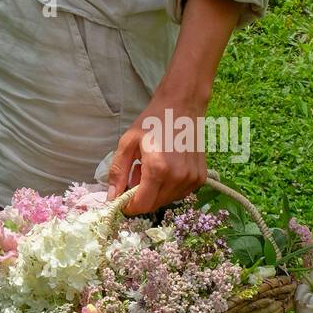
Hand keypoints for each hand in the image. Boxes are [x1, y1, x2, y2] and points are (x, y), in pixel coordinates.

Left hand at [106, 96, 208, 215]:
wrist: (182, 105)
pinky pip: (179, 193)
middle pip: (154, 205)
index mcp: (159, 169)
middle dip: (141, 196)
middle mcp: (178, 178)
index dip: (130, 206)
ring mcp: (192, 179)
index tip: (122, 200)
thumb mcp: (128, 142)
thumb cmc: (153, 121)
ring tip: (151, 168)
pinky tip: (166, 168)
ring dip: (155, 191)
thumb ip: (118, 172)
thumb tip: (112, 197)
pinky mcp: (200, 178)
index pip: (143, 205)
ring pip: (167, 200)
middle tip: (136, 174)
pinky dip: (169, 187)